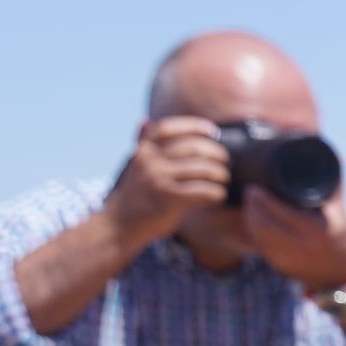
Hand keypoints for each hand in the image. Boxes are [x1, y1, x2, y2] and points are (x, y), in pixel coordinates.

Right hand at [103, 117, 231, 247]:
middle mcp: (149, 161)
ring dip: (220, 174)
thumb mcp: (135, 166)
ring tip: (224, 179)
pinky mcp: (168, 198)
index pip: (169, 128)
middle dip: (217, 153)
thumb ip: (142, 144)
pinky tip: (218, 196)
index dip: (194, 126)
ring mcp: (158, 179)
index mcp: (144, 151)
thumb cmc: (135, 195)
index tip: (213, 131)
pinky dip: (216, 193)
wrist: (119, 225)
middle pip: (194, 148)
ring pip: (203, 168)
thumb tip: (145, 120)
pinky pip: (204, 190)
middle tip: (225, 162)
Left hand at [238, 182, 345, 296]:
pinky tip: (251, 220)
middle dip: (252, 206)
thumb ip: (330, 178)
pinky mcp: (278, 264)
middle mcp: (305, 246)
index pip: (284, 212)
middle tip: (248, 191)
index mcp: (320, 229)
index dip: (265, 199)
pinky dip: (252, 230)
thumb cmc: (338, 231)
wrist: (337, 271)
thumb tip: (318, 142)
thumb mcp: (339, 206)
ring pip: (257, 235)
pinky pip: (258, 244)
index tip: (255, 186)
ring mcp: (290, 257)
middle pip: (265, 223)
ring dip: (248, 217)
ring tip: (248, 203)